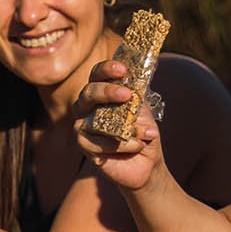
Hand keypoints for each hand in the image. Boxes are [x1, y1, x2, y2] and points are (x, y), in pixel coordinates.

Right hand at [74, 59, 166, 191]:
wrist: (147, 161)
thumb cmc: (143, 131)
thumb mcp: (145, 111)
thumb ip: (138, 98)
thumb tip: (135, 89)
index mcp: (102, 92)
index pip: (97, 75)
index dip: (106, 69)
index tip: (122, 70)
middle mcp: (88, 107)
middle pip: (88, 93)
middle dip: (106, 92)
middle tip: (126, 94)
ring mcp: (83, 126)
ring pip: (88, 120)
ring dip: (119, 126)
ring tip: (143, 133)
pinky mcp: (84, 146)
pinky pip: (93, 143)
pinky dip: (117, 144)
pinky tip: (135, 145)